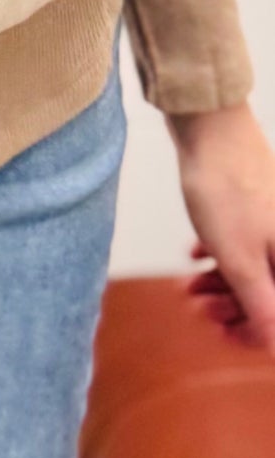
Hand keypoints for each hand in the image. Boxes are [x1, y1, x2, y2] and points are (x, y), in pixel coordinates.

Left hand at [170, 101, 274, 352]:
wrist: (208, 124)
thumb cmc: (226, 190)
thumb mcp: (240, 261)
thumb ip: (262, 307)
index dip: (255, 331)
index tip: (223, 333)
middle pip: (271, 292)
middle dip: (235, 305)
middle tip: (200, 305)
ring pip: (255, 266)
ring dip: (223, 282)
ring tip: (191, 286)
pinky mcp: (256, 204)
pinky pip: (244, 241)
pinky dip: (221, 254)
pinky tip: (196, 254)